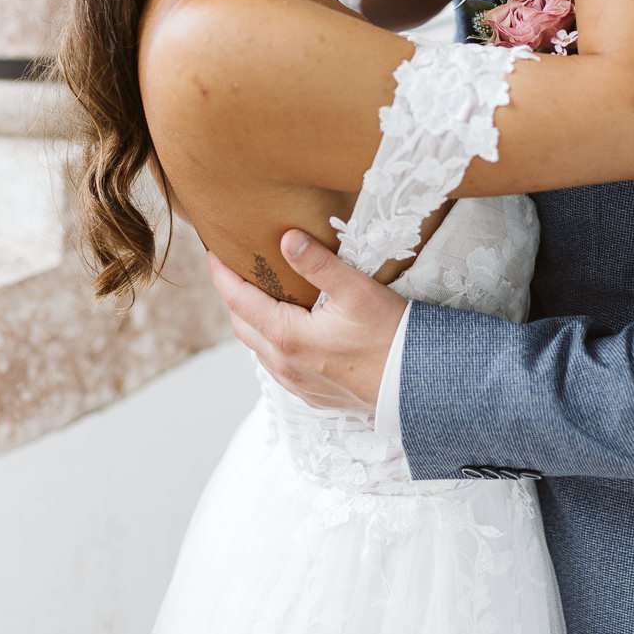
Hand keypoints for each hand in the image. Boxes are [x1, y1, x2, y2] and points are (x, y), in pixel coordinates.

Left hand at [208, 231, 406, 411]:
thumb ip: (319, 264)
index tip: (214, 255)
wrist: (419, 383)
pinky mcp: (313, 395)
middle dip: (233, 297)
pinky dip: (272, 343)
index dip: (223, 276)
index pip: (239, 302)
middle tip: (235, 270)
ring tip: (259, 294)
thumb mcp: (357, 290)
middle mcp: (286, 365)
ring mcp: (297, 384)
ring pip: (259, 348)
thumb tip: (286, 238)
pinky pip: (278, 366)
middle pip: (242, 326)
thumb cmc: (391, 334)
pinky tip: (287, 329)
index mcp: (288, 338)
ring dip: (253, 321)